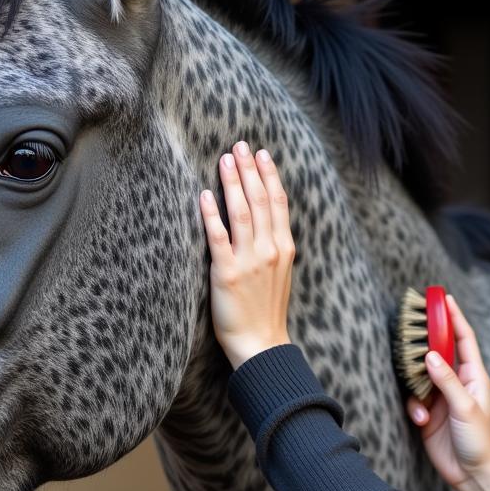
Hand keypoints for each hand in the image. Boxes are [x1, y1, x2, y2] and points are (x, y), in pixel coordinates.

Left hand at [198, 141, 294, 369]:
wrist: (262, 345)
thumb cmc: (266, 311)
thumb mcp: (279, 274)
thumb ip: (273, 246)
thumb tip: (263, 220)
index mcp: (284, 248)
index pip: (278, 203)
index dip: (269, 175)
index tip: (262, 153)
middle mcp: (270, 250)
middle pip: (260, 201)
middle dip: (250, 170)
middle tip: (240, 145)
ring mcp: (249, 261)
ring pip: (241, 213)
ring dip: (233, 183)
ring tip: (225, 159)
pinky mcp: (228, 274)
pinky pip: (219, 238)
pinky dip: (212, 215)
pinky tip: (205, 196)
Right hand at [405, 294, 489, 488]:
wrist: (473, 474)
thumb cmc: (480, 440)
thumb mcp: (465, 407)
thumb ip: (446, 380)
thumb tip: (429, 355)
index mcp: (474, 375)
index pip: (463, 339)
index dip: (454, 317)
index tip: (442, 298)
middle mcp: (457, 382)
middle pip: (437, 353)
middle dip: (424, 345)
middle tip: (411, 332)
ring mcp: (441, 397)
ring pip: (419, 376)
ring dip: (416, 387)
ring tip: (423, 402)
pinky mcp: (428, 413)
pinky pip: (413, 399)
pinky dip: (414, 407)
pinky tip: (422, 420)